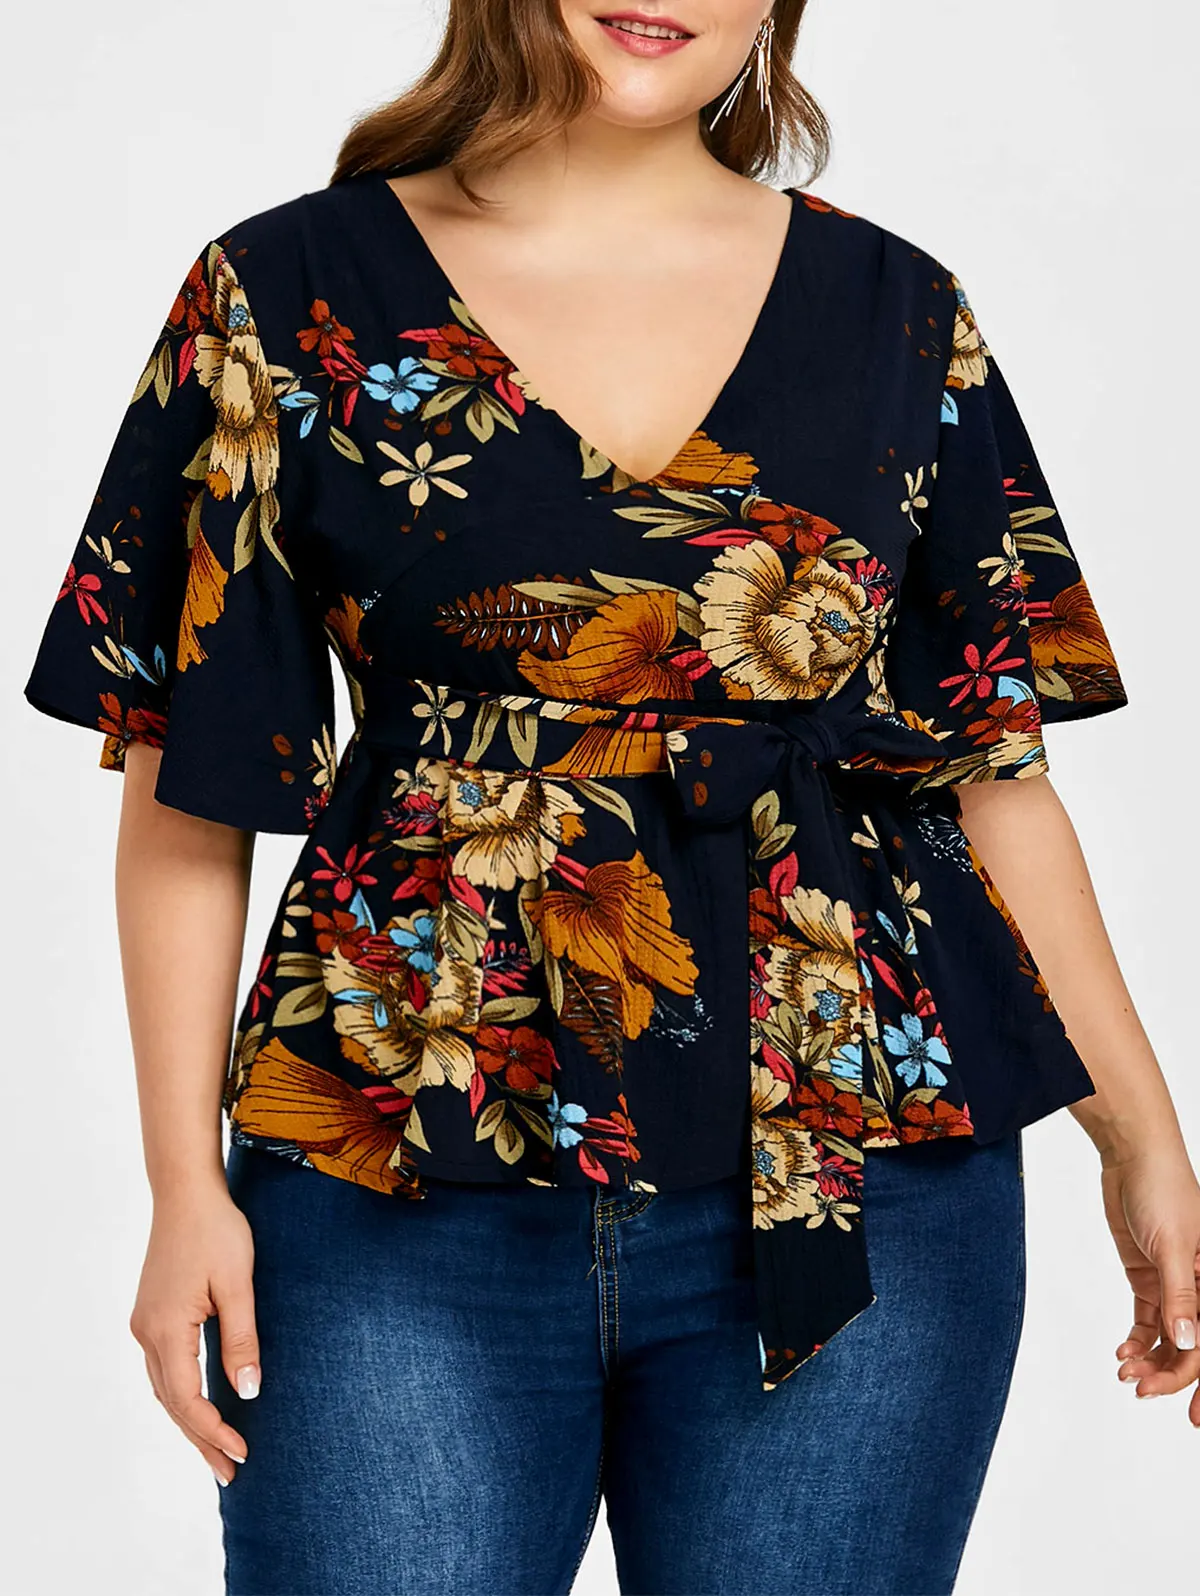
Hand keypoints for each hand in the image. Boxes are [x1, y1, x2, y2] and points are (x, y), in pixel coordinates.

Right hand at [129, 1182, 261, 1484]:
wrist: (185, 1193)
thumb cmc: (217, 1231)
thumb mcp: (238, 1284)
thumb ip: (242, 1339)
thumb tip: (247, 1393)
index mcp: (166, 1329)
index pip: (188, 1400)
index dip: (214, 1431)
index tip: (243, 1453)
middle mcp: (147, 1333)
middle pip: (172, 1403)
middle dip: (201, 1440)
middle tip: (230, 1474)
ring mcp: (145, 1324)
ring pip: (165, 1389)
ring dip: (190, 1422)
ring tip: (217, 1451)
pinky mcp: (151, 1314)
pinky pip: (165, 1369)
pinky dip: (182, 1395)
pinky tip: (199, 1406)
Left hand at [1098, 1145, 1199, 1426]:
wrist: (1133, 1157)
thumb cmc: (1165, 1190)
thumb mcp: (1176, 1245)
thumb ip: (1181, 1296)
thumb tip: (1189, 1345)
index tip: (1194, 1416)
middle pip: (1193, 1347)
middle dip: (1172, 1376)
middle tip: (1140, 1392)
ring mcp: (1175, 1284)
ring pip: (1169, 1339)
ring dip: (1150, 1361)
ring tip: (1125, 1374)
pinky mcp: (1149, 1276)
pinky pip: (1148, 1320)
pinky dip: (1137, 1341)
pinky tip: (1122, 1354)